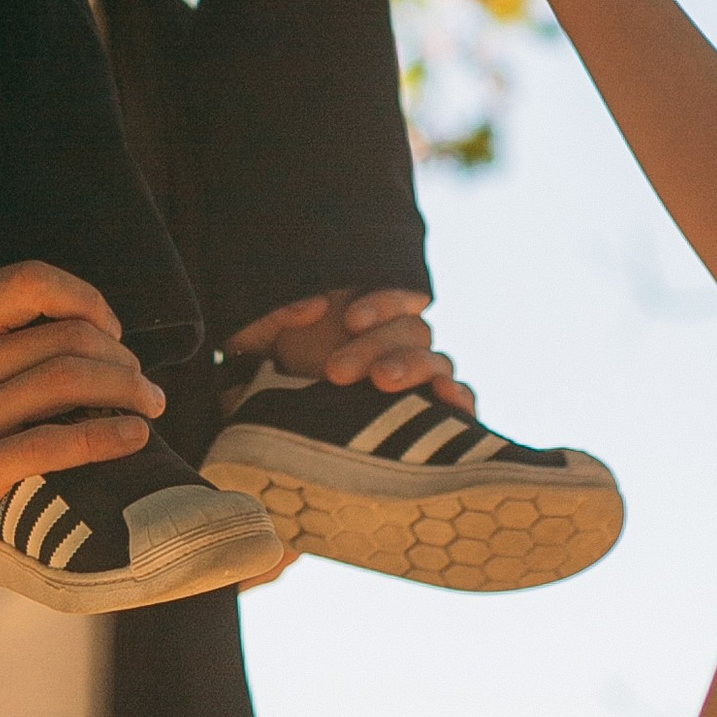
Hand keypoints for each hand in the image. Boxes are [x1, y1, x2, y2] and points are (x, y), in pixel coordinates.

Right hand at [0, 263, 162, 580]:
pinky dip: (107, 436)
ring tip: (149, 406)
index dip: (85, 298)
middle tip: (141, 382)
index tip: (110, 330)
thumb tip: (87, 338)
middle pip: (67, 336)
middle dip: (122, 357)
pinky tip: (132, 438)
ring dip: (127, 391)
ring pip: (70, 381)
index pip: (30, 280)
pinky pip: (57, 442)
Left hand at [228, 285, 474, 413]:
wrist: (261, 420)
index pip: (399, 296)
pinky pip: (458, 401)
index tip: (351, 321)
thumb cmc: (262, 368)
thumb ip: (276, 313)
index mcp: (367, 314)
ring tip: (382, 383)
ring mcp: (415, 378)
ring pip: (436, 362)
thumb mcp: (255, 335)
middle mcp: (397, 342)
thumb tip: (313, 308)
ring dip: (414, 369)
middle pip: (412, 331)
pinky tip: (449, 404)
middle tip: (337, 371)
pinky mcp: (426, 415)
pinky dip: (461, 399)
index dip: (384, 302)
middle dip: (378, 347)